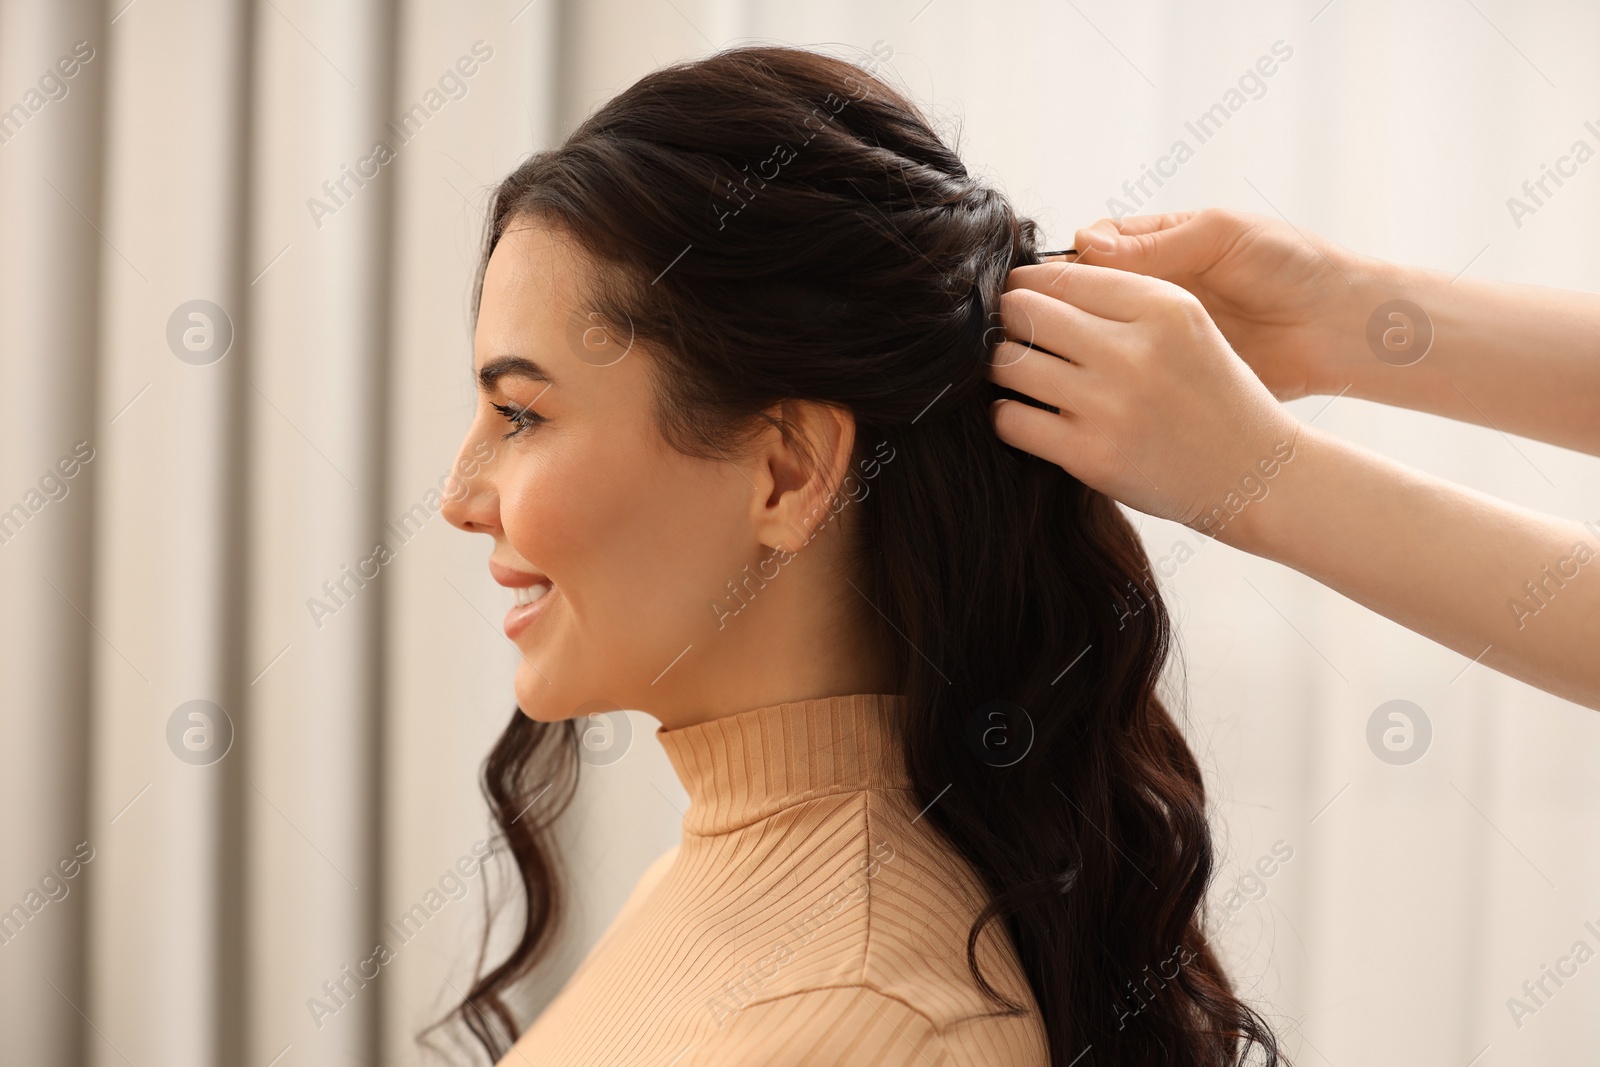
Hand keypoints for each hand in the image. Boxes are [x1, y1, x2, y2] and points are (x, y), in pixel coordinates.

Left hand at [987, 261, 1300, 533]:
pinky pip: (1010, 420)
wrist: (1254, 474)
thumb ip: (1120, 297)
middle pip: (1024, 312)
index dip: (1027, 286)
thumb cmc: (1210, 394)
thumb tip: (1030, 281)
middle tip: (1014, 337)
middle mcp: (1134, 351)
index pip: (1059, 276)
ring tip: (1020, 376)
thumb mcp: (1186, 325)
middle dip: (1009, 321)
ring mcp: (1111, 405)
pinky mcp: (1091, 455)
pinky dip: (1008, 415)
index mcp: (1161, 306)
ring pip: (1008, 365)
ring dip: (1004, 369)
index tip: (1022, 300)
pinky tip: (1028, 415)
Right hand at [1071, 209, 1371, 399]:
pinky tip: (1088, 385)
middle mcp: (1147, 292)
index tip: (1042, 283)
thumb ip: (1156, 242)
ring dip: (1075, 347)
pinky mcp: (1169, 375)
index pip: (1088, 252)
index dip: (1062, 266)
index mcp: (1156, 248)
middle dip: (1057, 309)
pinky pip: (1124, 378)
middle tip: (1037, 322)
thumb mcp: (1222, 237)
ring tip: (1057, 355)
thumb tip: (1084, 242)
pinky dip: (1102, 382)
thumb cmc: (1291, 265)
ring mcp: (1154, 337)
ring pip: (1094, 341)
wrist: (1339, 327)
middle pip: (1081, 299)